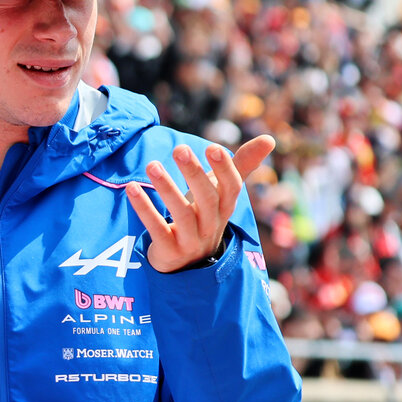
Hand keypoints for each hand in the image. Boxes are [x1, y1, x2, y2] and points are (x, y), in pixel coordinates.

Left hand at [126, 136, 274, 272]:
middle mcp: (212, 224)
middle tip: (180, 148)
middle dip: (194, 173)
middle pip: (207, 198)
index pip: (231, 188)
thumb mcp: (222, 192)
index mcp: (225, 208)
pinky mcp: (169, 250)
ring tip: (152, 165)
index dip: (224, 169)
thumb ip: (241, 165)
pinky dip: (144, 208)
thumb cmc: (205, 215)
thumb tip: (270, 139)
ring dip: (167, 188)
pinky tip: (131, 188)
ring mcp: (191, 240)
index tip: (212, 147)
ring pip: (181, 213)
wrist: (188, 262)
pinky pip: (156, 228)